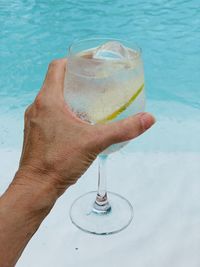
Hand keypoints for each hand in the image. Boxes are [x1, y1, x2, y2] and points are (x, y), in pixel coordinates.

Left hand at [14, 58, 154, 199]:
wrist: (37, 188)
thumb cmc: (59, 162)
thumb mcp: (95, 142)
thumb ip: (123, 129)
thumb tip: (148, 119)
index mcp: (48, 100)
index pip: (58, 66)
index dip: (75, 60)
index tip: (91, 62)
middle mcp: (37, 107)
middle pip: (56, 81)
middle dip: (76, 78)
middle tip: (95, 81)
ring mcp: (34, 121)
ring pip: (52, 98)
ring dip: (69, 95)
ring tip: (89, 100)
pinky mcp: (36, 133)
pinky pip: (50, 114)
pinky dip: (64, 111)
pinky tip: (78, 122)